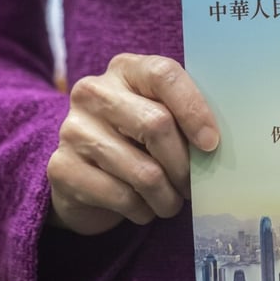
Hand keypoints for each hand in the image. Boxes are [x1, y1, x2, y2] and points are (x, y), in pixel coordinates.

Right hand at [46, 53, 218, 234]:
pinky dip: (142, 210)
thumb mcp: (163, 119)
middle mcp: (93, 92)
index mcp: (126, 70)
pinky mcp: (61, 168)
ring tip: (170, 202)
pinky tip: (143, 208)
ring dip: (167, 197)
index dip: (193, 109)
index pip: (164, 75)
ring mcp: (72, 129)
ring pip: (143, 170)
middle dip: (184, 165)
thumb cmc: (138, 144)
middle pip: (156, 124)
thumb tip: (218, 146)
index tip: (211, 144)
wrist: (83, 177)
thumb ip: (186, 119)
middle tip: (192, 186)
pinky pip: (121, 196)